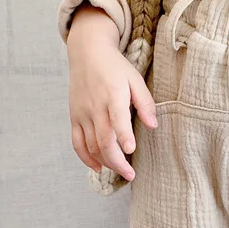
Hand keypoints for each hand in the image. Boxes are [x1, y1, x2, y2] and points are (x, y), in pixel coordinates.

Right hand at [67, 5, 156, 180]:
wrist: (87, 52)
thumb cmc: (115, 67)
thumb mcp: (135, 79)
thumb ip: (145, 103)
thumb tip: (153, 126)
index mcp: (113, 95)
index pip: (117, 119)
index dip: (123, 136)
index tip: (131, 150)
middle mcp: (95, 106)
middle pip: (103, 141)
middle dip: (117, 162)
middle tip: (131, 175)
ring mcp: (82, 113)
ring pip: (91, 146)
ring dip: (106, 162)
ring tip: (121, 171)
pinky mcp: (74, 117)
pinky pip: (77, 143)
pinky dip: (86, 158)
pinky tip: (98, 168)